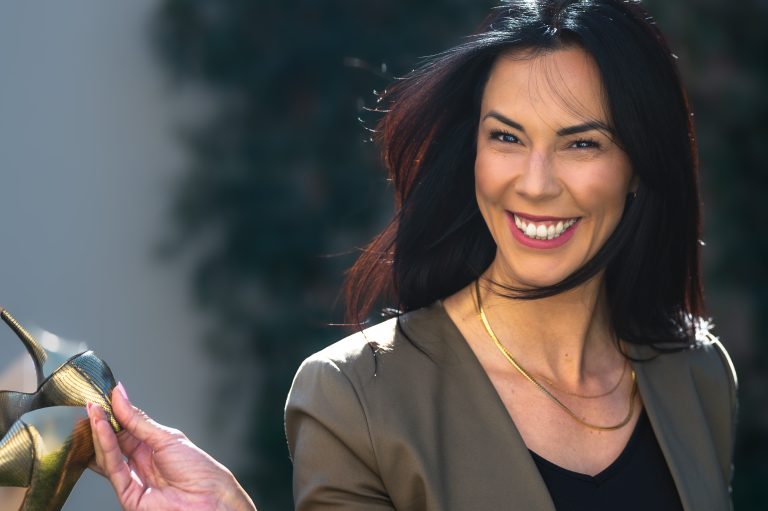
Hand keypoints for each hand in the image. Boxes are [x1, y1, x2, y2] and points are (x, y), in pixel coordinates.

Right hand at [87, 383, 255, 510]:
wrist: (208, 497)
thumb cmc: (197, 469)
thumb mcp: (167, 437)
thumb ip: (138, 420)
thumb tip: (120, 396)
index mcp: (152, 448)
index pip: (126, 429)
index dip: (113, 415)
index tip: (102, 398)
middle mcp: (140, 463)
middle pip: (114, 442)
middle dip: (101, 423)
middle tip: (91, 404)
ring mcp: (133, 479)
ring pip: (108, 455)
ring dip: (99, 433)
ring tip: (93, 412)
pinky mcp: (127, 495)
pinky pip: (112, 469)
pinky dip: (105, 447)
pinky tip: (102, 428)